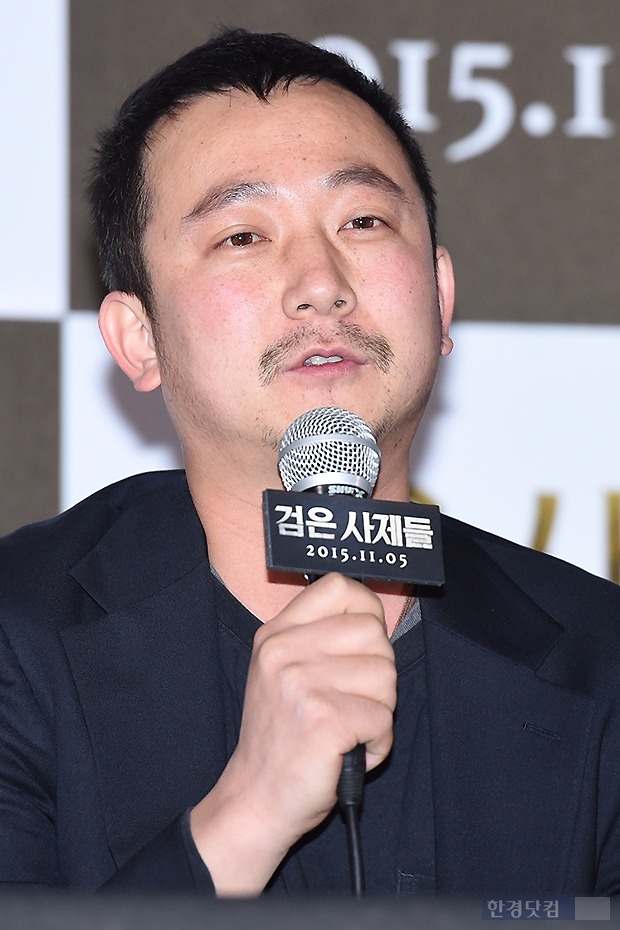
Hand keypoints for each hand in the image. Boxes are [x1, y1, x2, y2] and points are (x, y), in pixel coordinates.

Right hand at [190, 573, 395, 894]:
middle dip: (378, 674)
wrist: (256, 799)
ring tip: (346, 730)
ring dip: (379, 712)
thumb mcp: (285, 673)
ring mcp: (300, 683)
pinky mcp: (323, 720)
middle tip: (351, 703)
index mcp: (277, 634)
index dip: (368, 613)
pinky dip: (378, 744)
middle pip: (374, 633)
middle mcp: (284, 651)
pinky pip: (384, 719)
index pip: (340, 587)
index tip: (362, 645)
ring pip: (386, 676)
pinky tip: (349, 752)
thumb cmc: (283, 738)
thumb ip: (320, 639)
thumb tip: (374, 617)